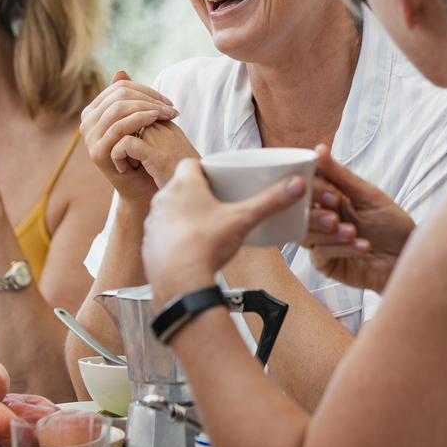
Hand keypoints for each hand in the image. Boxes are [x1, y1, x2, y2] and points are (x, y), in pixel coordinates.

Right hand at [80, 71, 185, 204]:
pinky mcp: (97, 152)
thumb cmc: (143, 151)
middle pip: (119, 95)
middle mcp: (87, 122)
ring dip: (147, 108)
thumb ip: (128, 97)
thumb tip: (120, 71)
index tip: (167, 101)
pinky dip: (139, 120)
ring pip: (119, 109)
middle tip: (171, 109)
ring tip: (167, 115)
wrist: (143, 185)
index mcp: (94, 111)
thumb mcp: (138, 121)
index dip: (146, 90)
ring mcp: (89, 138)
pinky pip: (119, 128)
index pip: (120, 87)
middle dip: (149, 99)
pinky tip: (156, 120)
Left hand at [142, 158, 306, 298]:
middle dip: (200, 193)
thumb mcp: (244, 219)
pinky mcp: (150, 245)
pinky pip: (164, 234)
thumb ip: (270, 201)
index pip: (192, 164)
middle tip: (220, 203)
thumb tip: (296, 186)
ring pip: (172, 211)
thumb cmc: (205, 246)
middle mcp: (163, 199)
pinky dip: (177, 238)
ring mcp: (154, 223)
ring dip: (186, 215)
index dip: (207, 169)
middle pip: (183, 187)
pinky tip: (192, 248)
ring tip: (208, 227)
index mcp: (183, 185)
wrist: (179, 283)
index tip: (221, 177)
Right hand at [303, 144, 413, 292]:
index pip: (305, 187)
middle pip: (298, 213)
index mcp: (329, 198)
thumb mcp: (369, 196)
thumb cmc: (392, 224)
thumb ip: (341, 176)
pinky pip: (320, 254)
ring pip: (305, 234)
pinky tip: (362, 246)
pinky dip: (340, 248)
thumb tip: (319, 150)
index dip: (310, 188)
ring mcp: (321, 242)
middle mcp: (321, 218)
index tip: (329, 193)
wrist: (408, 256)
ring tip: (353, 232)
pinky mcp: (326, 264)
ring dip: (329, 233)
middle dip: (315, 214)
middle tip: (335, 216)